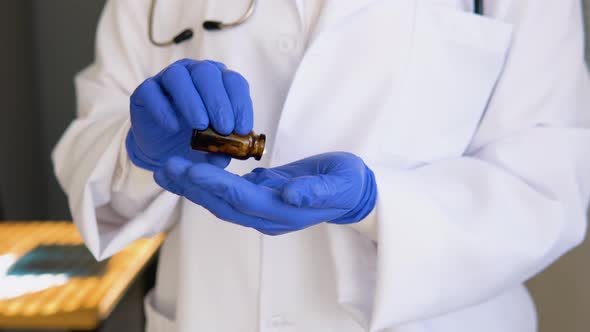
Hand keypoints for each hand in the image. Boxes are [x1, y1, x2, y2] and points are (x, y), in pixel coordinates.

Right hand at [126, 59, 252, 170]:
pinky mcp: (145, 89)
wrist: (164, 148)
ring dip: (192, 101)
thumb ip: (220, 151)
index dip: (240, 103)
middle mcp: (194, 73)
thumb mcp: (212, 148)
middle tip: (224, 128)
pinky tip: (173, 127)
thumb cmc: (195, 141)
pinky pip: (151, 91)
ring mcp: (167, 77)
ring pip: (178, 76)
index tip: (243, 129)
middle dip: (218, 101)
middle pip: (206, 73)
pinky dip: (162, 109)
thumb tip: (224, 158)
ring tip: (200, 126)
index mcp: (218, 81)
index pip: (233, 82)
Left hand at [154, 152, 376, 234]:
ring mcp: (261, 209)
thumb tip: (290, 196)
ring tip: (166, 169)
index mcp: (283, 212)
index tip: (190, 169)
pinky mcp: (260, 198)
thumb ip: (315, 190)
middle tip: (164, 167)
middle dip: (192, 187)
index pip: (242, 199)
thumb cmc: (346, 184)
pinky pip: (227, 194)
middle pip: (222, 204)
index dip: (215, 185)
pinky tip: (189, 169)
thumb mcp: (339, 184)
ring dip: (192, 187)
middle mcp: (267, 216)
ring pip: (220, 201)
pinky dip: (207, 183)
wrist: (351, 194)